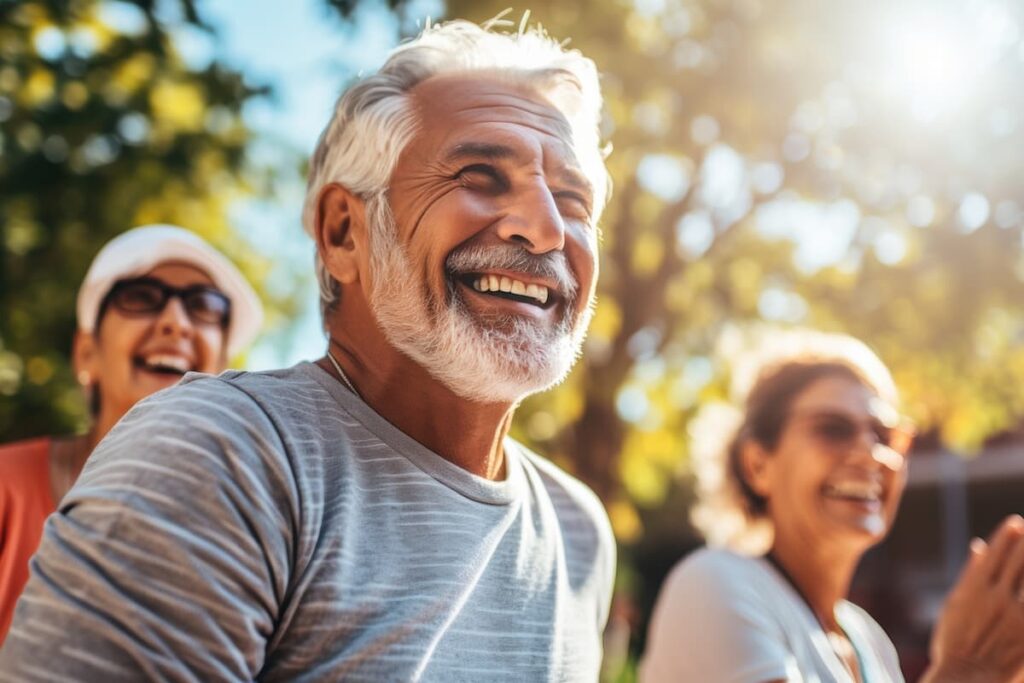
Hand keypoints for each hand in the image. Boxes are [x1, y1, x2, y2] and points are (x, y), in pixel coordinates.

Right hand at [923, 515, 1023, 682]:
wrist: (967, 679)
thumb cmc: (955, 642)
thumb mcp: (955, 604)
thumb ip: (971, 574)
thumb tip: (979, 547)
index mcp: (973, 588)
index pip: (995, 553)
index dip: (1006, 535)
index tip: (1016, 522)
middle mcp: (996, 596)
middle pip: (1018, 561)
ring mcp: (1015, 614)